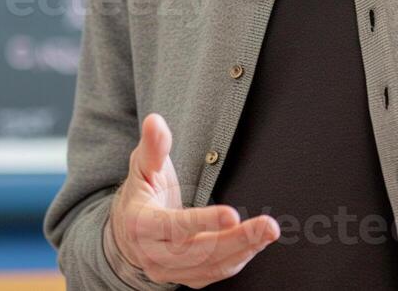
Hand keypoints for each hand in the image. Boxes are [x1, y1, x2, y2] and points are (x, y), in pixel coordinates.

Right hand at [108, 113, 279, 287]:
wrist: (128, 232)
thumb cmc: (140, 193)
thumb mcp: (141, 165)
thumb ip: (152, 146)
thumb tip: (155, 121)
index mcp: (140, 223)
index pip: (173, 226)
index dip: (203, 222)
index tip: (232, 214)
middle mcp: (152, 253)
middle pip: (198, 252)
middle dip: (236, 240)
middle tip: (268, 225)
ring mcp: (168, 271)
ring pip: (210, 266)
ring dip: (244, 250)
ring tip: (269, 231)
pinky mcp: (184, 278)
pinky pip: (214, 274)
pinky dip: (238, 259)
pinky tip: (256, 242)